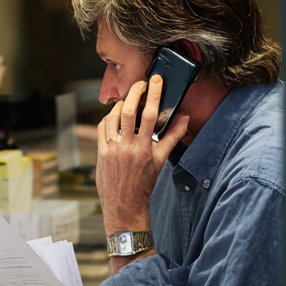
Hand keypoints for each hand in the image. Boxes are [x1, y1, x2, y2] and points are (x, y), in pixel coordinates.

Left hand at [96, 74, 188, 233]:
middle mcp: (127, 147)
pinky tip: (114, 115)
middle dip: (134, 92)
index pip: (150, 115)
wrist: (125, 204)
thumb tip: (185, 118)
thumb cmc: (144, 182)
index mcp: (145, 149)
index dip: (153, 94)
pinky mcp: (100, 152)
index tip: (156, 81)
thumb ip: (173, 136)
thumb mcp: (161, 160)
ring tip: (128, 100)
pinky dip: (108, 117)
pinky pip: (102, 127)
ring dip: (120, 104)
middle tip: (141, 83)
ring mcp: (111, 149)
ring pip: (112, 117)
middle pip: (128, 111)